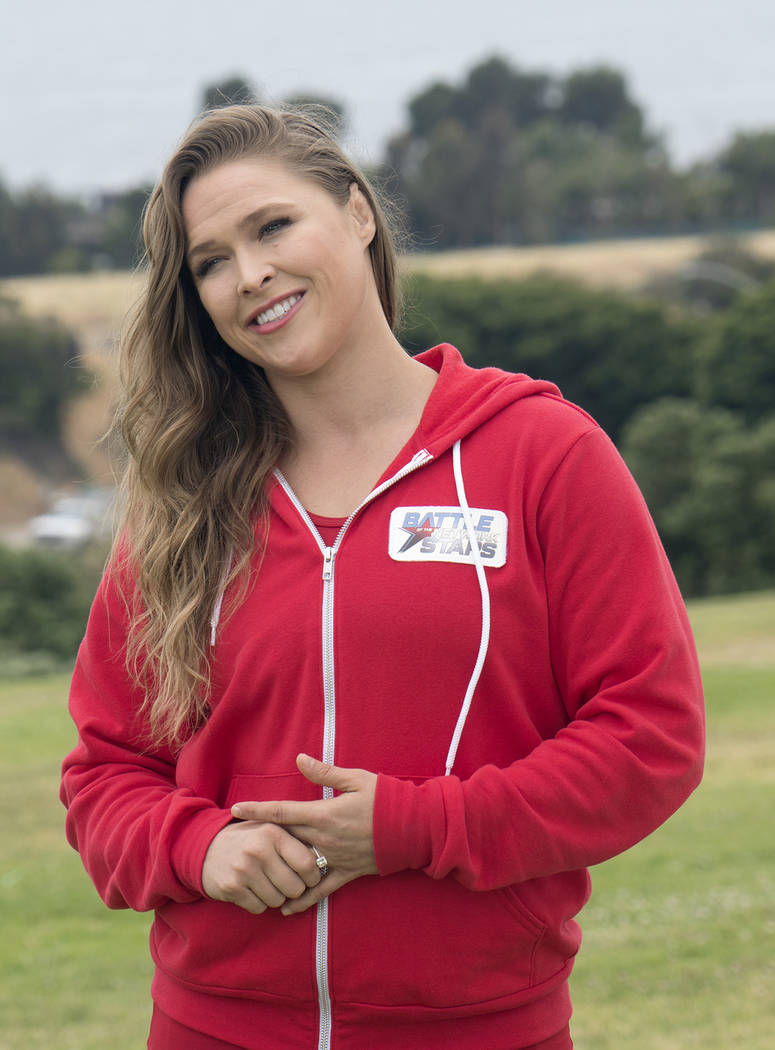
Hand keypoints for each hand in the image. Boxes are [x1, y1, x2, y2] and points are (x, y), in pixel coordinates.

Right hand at [202, 818, 324, 913]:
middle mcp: (259, 850)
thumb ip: (293, 839)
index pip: (307, 863)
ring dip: (275, 896)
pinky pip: (259, 908)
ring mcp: (244, 870)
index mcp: (273, 833)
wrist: (205, 848)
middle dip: (293, 889)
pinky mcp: (232, 888)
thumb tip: (322, 859)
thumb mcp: (269, 829)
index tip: (308, 877)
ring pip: (278, 900)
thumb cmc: (248, 840)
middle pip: (295, 888)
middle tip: (286, 882)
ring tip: (266, 882)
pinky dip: (259, 903)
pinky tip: (252, 889)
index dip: (312, 875)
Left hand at [231, 753, 377, 914]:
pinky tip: (285, 907)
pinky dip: (302, 900)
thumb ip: (325, 772)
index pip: (282, 811)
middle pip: (284, 837)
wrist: (416, 828)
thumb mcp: (357, 779)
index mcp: (325, 814)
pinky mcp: (347, 873)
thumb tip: (300, 759)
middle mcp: (324, 839)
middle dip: (259, 836)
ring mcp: (334, 858)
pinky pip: (320, 889)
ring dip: (275, 865)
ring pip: (297, 864)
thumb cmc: (387, 799)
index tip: (235, 809)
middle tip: (237, 837)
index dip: (257, 810)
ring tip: (253, 869)